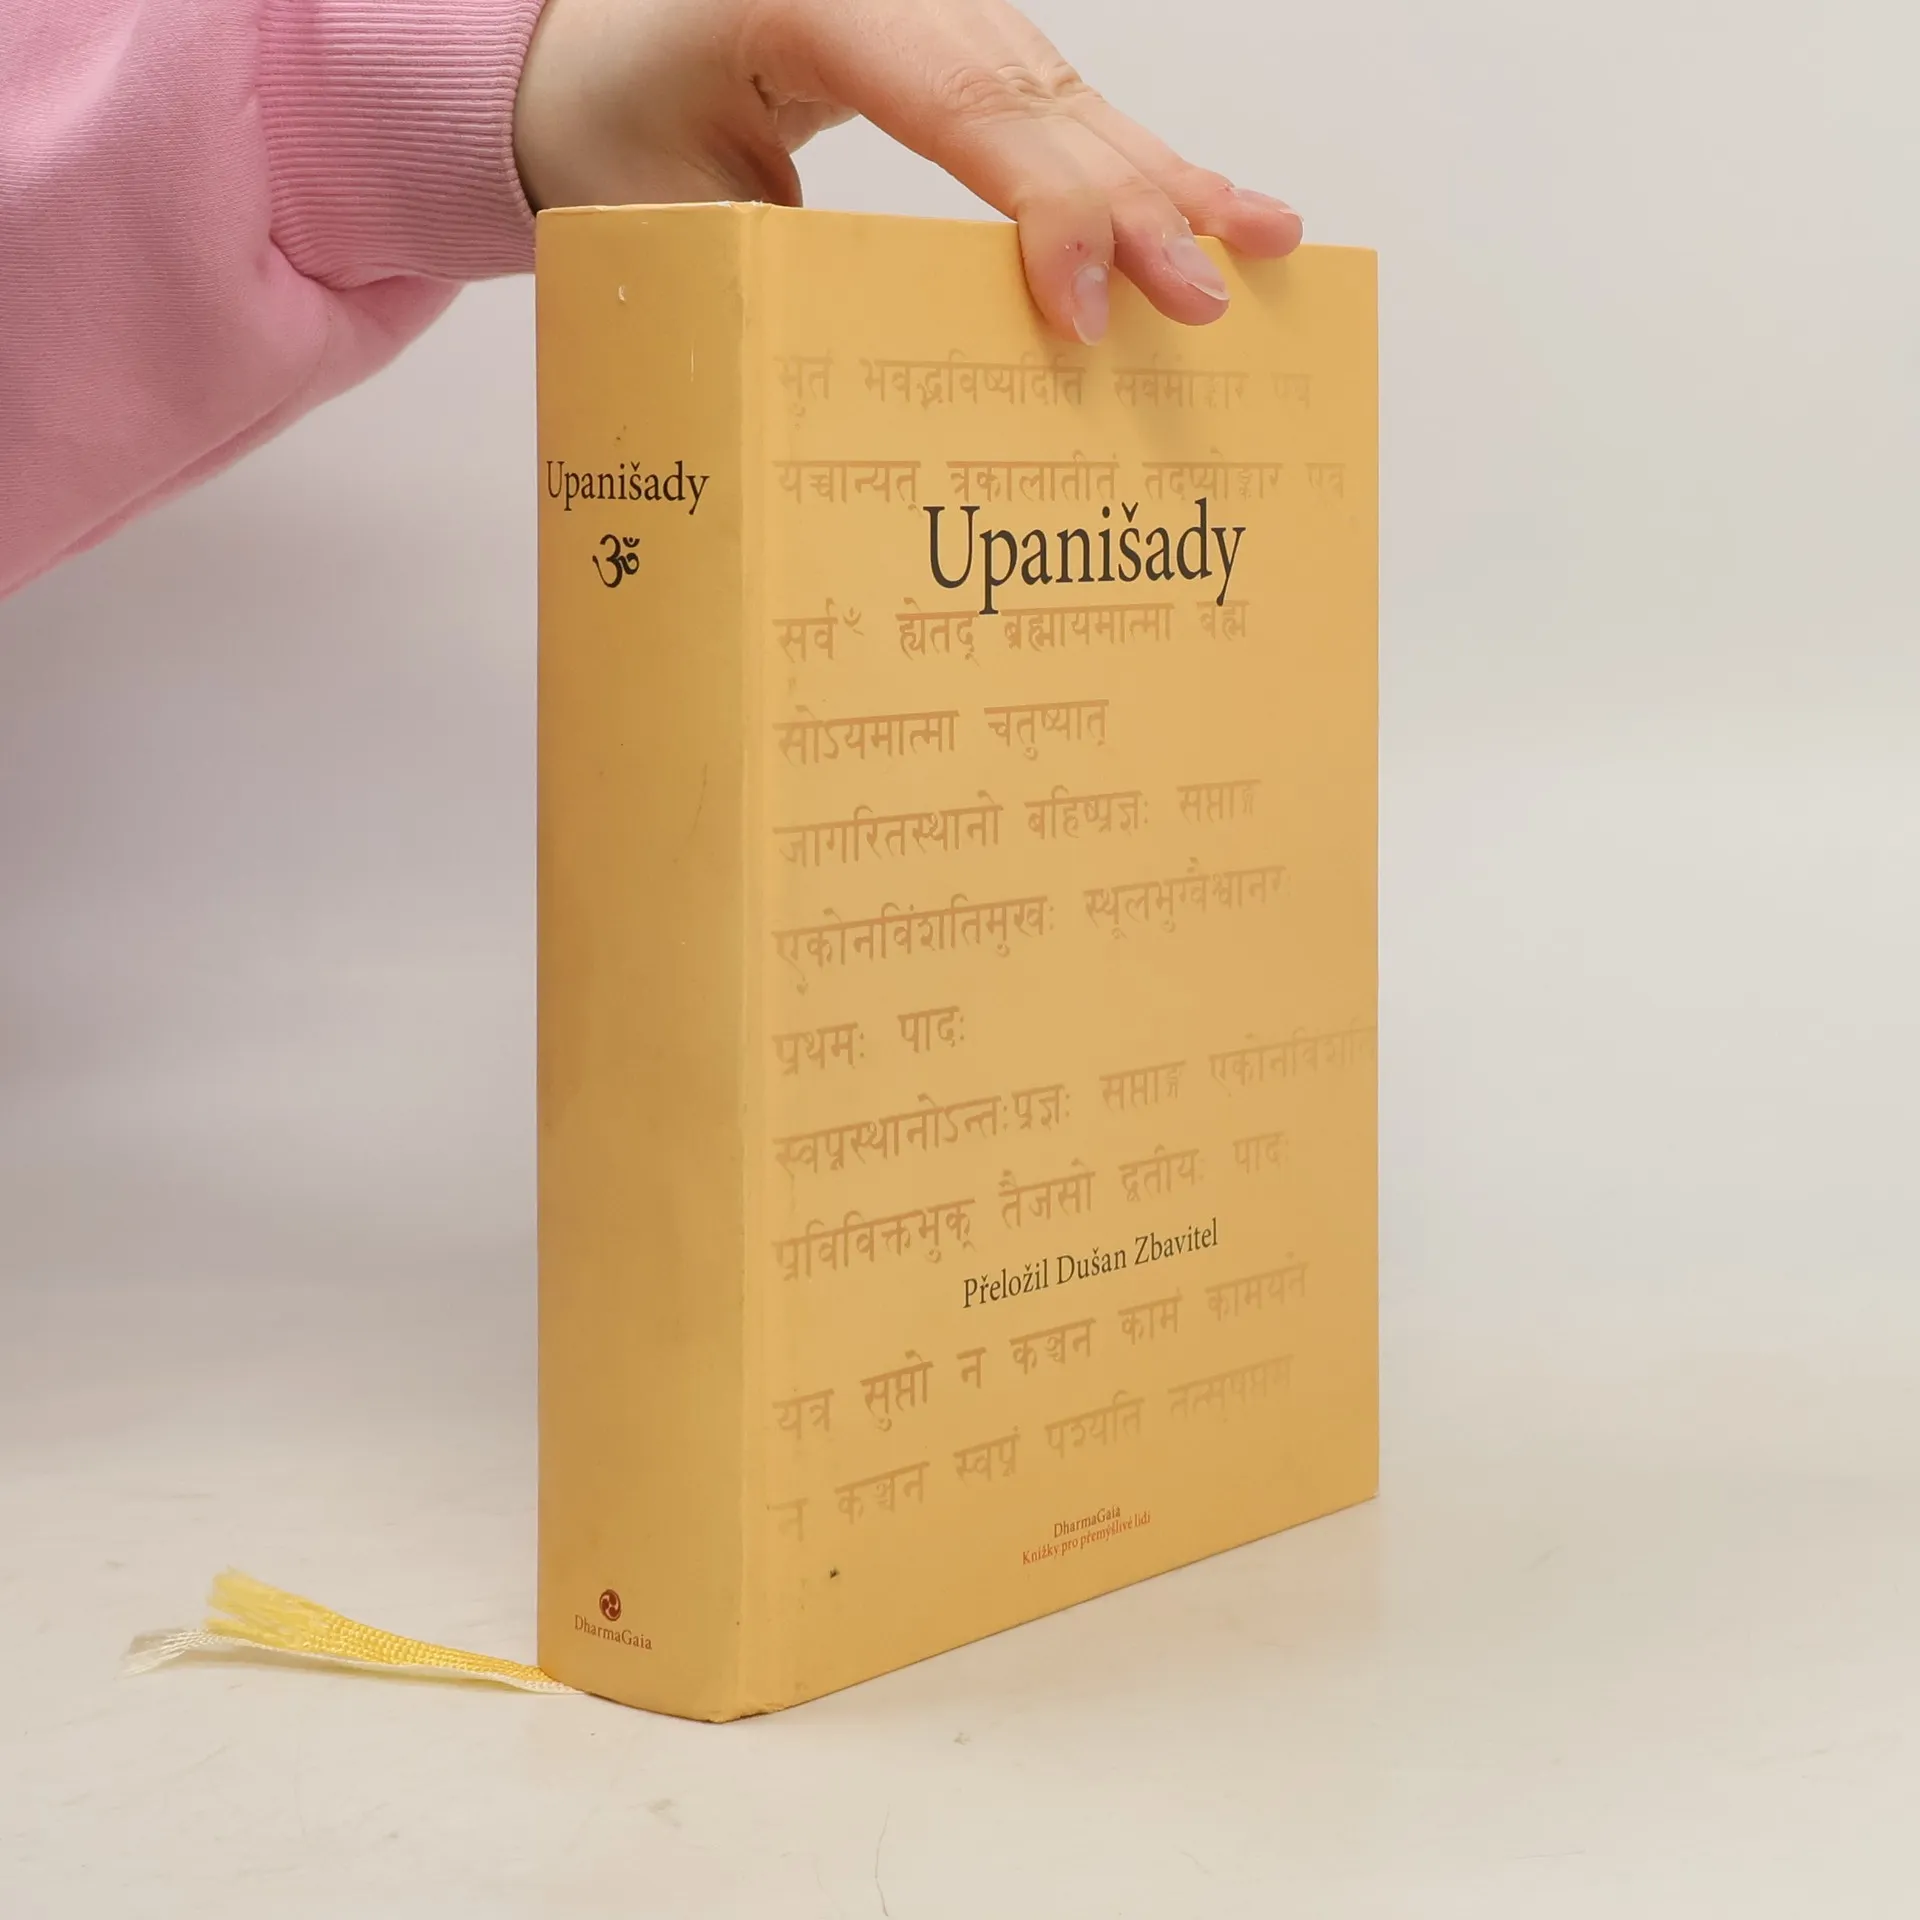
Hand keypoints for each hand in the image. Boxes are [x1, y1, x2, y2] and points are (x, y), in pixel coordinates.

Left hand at [513, 0, 1301, 343]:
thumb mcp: (660, 205)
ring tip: (1266, 245)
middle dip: (1137, 208)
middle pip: (1043, 99)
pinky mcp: (964, 45)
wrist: (594, 49)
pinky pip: (1063, 105)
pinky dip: (1140, 163)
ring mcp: (943, 8)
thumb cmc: (615, 122)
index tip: (1084, 312)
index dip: (1041, 211)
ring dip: (1171, 183)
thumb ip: (769, 266)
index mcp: (813, 2)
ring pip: (1074, 97)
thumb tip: (886, 380)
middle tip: (1206, 304)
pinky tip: (1217, 203)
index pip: (962, 103)